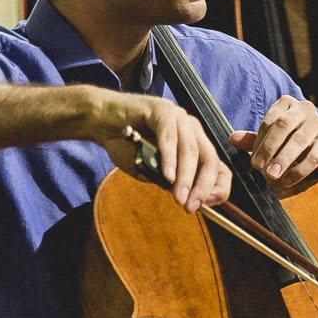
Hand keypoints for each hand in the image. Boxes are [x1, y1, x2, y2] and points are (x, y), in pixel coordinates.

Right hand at [92, 90, 229, 212]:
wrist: (99, 121)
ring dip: (185, 177)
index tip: (209, 206)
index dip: (218, 187)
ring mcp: (179, 118)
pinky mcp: (162, 110)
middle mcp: (192, 130)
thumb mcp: (152, 171)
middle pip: (209, 160)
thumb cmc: (126, 145)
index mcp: (195, 144)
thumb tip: (188, 199)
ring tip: (178, 197)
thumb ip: (170, 182)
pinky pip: (169, 136)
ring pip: (190, 150)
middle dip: (202, 187)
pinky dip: (169, 158)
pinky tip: (166, 176)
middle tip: (190, 207)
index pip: (218, 167)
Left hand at [230, 96, 317, 191]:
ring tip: (271, 176)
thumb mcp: (275, 137)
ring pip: (299, 141)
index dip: (260, 141)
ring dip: (283, 160)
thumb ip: (255, 139)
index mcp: (287, 104)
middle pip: (283, 127)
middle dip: (269, 148)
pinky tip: (287, 181)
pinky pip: (313, 157)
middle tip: (257, 167)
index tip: (253, 160)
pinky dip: (298, 171)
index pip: (270, 121)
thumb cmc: (296, 140)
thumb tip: (232, 138)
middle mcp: (304, 109)